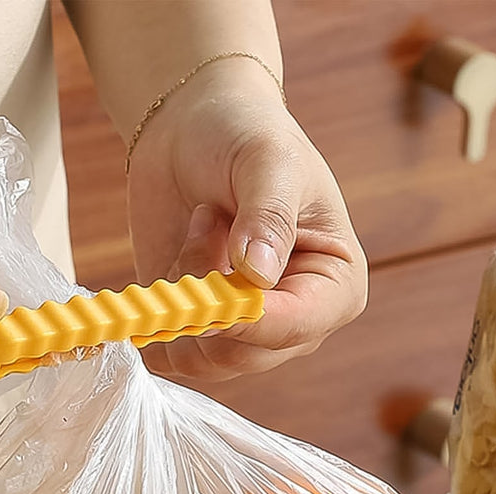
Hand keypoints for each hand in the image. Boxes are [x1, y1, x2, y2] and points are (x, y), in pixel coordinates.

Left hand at [126, 59, 366, 383]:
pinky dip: (160, 312)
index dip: (250, 317)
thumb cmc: (245, 136)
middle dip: (210, 296)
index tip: (215, 281)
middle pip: (244, 357)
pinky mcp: (196, 333)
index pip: (297, 328)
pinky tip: (178, 260)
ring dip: (185, 296)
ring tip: (200, 233)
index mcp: (335, 287)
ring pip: (200, 360)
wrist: (191, 131)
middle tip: (207, 223)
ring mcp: (242, 334)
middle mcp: (293, 323)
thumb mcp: (267, 161)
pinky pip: (168, 356)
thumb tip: (259, 276)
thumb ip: (269, 217)